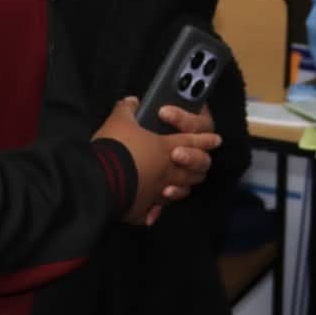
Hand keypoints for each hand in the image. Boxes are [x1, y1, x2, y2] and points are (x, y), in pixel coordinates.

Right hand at [95, 98, 221, 224]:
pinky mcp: (142, 209)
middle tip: (201, 160)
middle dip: (200, 164)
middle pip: (195, 169)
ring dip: (184, 186)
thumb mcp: (119, 119)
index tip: (216, 140)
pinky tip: (153, 213)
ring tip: (181, 183)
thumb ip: (128, 108)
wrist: (98, 179)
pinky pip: (155, 210)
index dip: (206, 139)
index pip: (193, 141)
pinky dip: (155, 210)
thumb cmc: (115, 146)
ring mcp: (157, 192)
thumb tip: (133, 102)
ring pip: (182, 190)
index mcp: (166, 147)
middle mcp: (168, 171)